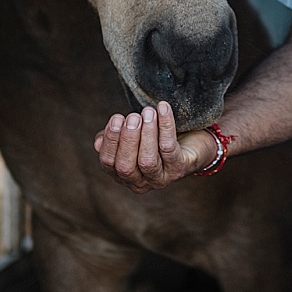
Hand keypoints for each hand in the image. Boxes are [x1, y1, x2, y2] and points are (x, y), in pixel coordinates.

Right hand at [92, 101, 215, 192]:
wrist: (193, 143)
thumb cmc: (157, 140)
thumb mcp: (133, 139)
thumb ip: (115, 140)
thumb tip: (97, 142)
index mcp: (124, 176)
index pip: (109, 163)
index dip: (110, 141)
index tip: (116, 119)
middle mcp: (141, 182)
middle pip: (126, 166)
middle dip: (127, 140)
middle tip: (131, 117)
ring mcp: (161, 178)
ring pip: (147, 161)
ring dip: (146, 134)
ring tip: (148, 112)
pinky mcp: (180, 168)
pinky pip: (169, 147)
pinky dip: (165, 126)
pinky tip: (163, 108)